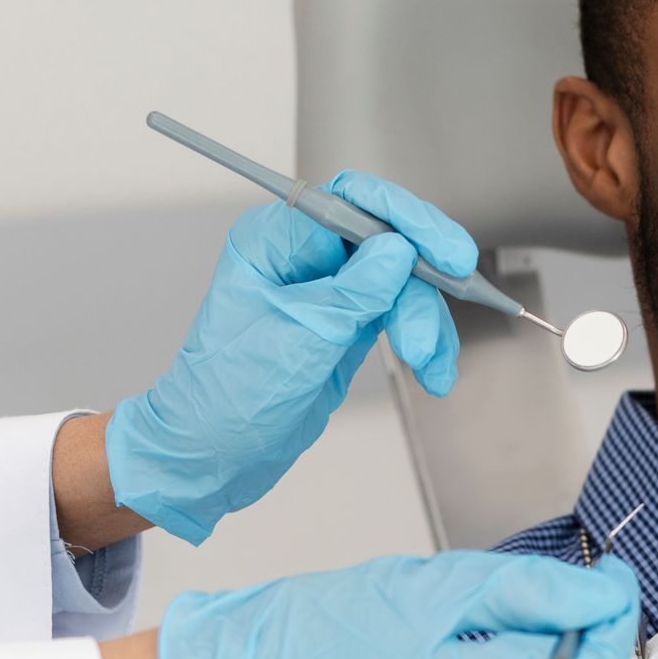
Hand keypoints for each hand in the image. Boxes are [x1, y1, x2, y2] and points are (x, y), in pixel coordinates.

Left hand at [106, 171, 476, 543]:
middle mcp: (304, 256)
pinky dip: (424, 341)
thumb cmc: (226, 398)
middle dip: (421, 285)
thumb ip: (353, 292)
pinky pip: (402, 314)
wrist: (211, 457)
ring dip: (426, 323)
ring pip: (404, 282)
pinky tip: (433, 370)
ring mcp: (330, 288)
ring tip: (429, 365)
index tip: (446, 254)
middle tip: (443, 318)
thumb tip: (400, 249)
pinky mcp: (349, 322)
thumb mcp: (298, 340)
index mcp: (275, 241)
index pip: (353, 201)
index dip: (407, 220)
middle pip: (389, 241)